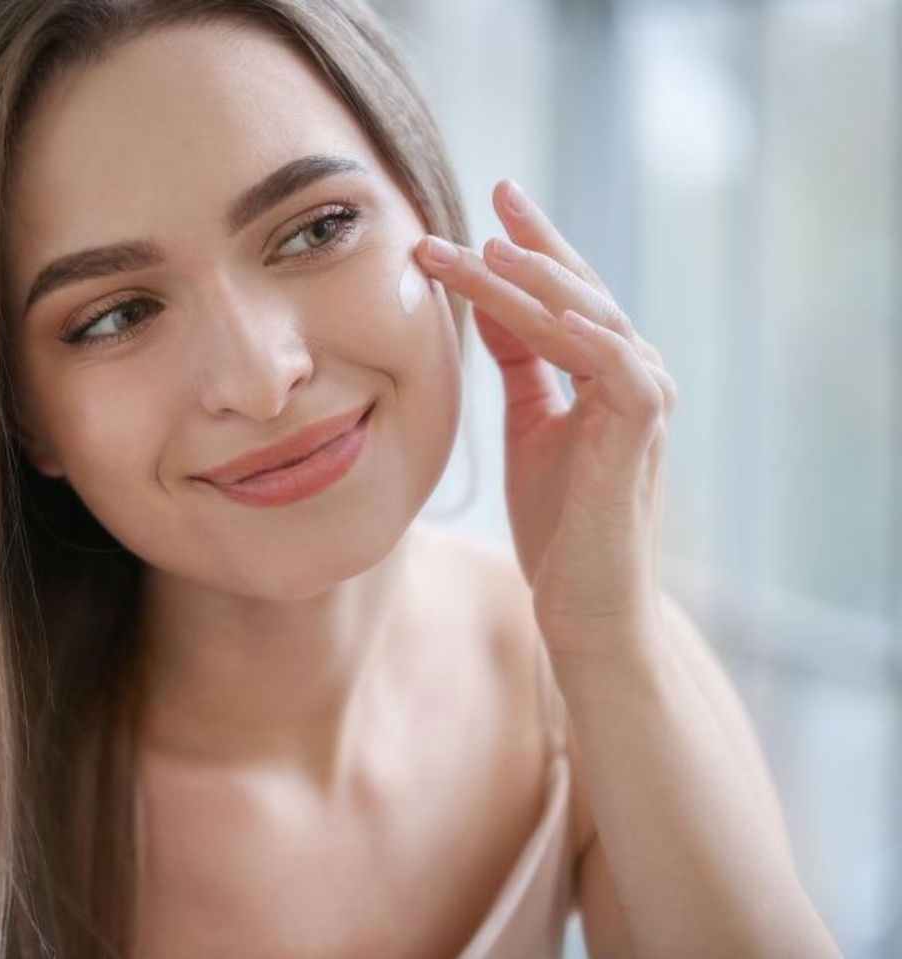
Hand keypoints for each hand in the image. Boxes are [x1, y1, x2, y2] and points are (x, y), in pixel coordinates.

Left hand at [415, 179, 676, 656]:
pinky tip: (549, 310)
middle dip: (532, 243)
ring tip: (490, 246)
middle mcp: (635, 372)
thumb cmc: (559, 521)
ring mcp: (644, 399)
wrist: (584, 604)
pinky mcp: (640, 432)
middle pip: (580, 290)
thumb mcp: (529, 423)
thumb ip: (520, 364)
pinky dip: (585, 335)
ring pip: (590, 319)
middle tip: (493, 194)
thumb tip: (490, 305)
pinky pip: (616, 368)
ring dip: (539, 280)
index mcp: (607, 368)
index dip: (533, 244)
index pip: (567, 291)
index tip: (495, 200)